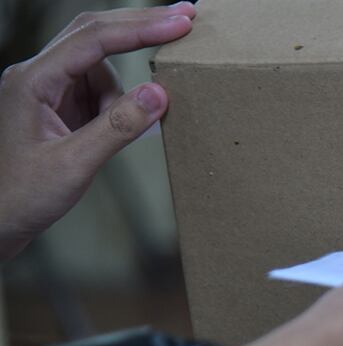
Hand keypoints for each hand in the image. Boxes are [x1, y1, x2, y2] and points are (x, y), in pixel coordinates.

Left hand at [0, 3, 196, 260]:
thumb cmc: (21, 196)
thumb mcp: (74, 165)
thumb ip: (118, 127)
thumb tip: (158, 93)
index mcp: (32, 81)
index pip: (93, 40)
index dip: (140, 29)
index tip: (179, 23)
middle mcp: (36, 75)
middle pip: (95, 34)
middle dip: (140, 27)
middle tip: (185, 17)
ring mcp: (46, 89)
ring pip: (101, 69)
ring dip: (121, 95)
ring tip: (104, 139)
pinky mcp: (57, 106)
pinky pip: (98, 93)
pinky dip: (114, 108)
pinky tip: (105, 137)